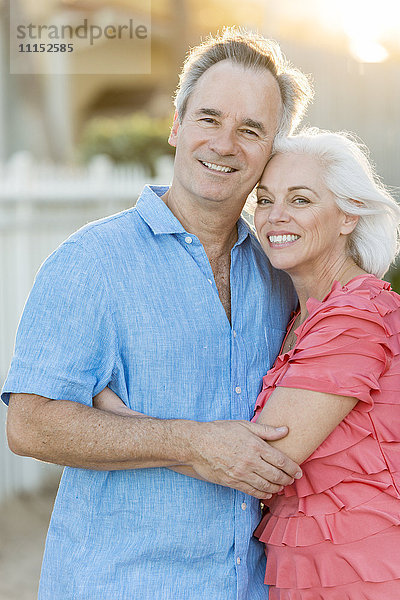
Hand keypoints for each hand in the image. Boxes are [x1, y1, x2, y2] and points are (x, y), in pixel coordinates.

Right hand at [184, 420, 301, 498]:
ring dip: (277, 488)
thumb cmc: (220, 431)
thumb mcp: (244, 425)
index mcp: (256, 446)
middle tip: (292, 480)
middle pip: (277, 476)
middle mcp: (251, 461)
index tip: (299, 472)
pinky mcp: (233, 482)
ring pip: (266, 486)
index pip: (282, 461)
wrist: (197, 444)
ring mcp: (242, 474)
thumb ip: (266, 430)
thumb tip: (285, 430)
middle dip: (288, 480)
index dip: (293, 468)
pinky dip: (263, 494)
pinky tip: (267, 493)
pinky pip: (253, 492)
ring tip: (281, 486)